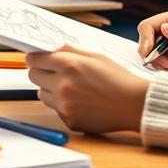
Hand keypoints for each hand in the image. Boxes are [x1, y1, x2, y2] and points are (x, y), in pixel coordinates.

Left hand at [26, 46, 148, 133]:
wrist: (134, 104)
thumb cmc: (118, 78)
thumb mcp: (95, 56)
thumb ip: (70, 51)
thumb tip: (50, 47)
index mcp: (69, 65)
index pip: (34, 59)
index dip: (35, 58)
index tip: (38, 59)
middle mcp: (63, 85)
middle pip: (33, 76)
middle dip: (41, 72)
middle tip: (55, 72)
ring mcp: (65, 105)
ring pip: (41, 94)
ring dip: (50, 89)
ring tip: (71, 88)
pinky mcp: (69, 120)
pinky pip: (55, 109)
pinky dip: (62, 105)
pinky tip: (80, 102)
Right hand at [136, 12, 167, 79]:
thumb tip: (164, 30)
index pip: (148, 27)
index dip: (145, 38)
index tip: (148, 51)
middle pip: (146, 43)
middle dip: (152, 54)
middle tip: (166, 64)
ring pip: (152, 56)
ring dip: (159, 62)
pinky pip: (160, 66)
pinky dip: (164, 68)